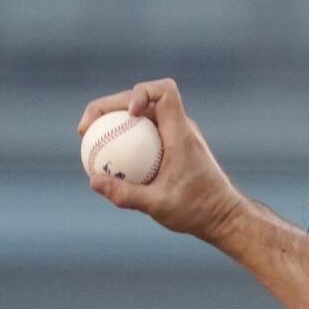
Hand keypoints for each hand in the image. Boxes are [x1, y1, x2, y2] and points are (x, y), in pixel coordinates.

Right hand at [77, 78, 246, 243]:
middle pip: (143, 98)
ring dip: (114, 120)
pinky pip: (144, 132)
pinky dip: (124, 136)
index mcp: (181, 133)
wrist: (223, 217)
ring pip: (142, 113)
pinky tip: (105, 157)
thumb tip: (93, 180)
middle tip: (85, 130)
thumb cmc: (197, 211)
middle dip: (111, 106)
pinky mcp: (173, 146)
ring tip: (88, 140)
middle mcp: (180, 128)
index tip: (127, 115)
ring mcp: (177, 135)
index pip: (165, 91)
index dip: (140, 92)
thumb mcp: (158, 206)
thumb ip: (126, 194)